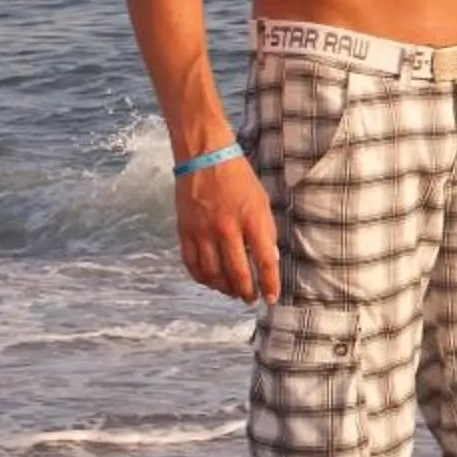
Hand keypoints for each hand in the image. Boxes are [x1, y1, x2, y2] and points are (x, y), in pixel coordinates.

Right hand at [176, 153, 279, 302]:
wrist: (204, 157)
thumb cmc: (238, 178)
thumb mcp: (262, 201)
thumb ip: (266, 231)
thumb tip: (270, 260)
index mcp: (251, 219)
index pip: (265, 261)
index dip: (269, 284)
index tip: (271, 298)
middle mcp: (227, 229)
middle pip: (237, 273)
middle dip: (246, 292)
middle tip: (250, 299)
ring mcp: (203, 232)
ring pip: (213, 274)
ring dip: (224, 288)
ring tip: (232, 292)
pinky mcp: (185, 231)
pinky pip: (192, 264)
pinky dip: (201, 278)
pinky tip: (210, 281)